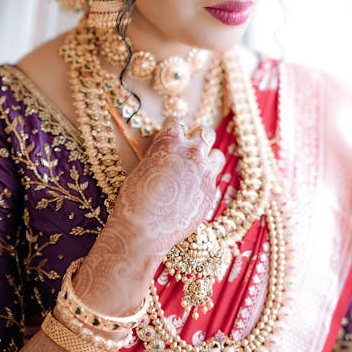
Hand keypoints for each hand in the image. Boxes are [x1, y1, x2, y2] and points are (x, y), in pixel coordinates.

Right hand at [110, 117, 224, 256]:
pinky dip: (205, 183)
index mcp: (169, 140)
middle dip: (198, 138)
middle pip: (205, 132)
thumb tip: (168, 157)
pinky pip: (213, 180)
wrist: (143, 229)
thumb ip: (160, 156)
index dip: (172, 129)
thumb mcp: (142, 168)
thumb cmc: (133, 200)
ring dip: (208, 159)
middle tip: (189, 150)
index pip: (176, 121)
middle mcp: (192, 151)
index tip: (171, 137)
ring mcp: (205, 172)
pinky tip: (192, 193)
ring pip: (217, 155)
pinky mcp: (211, 192)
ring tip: (197, 170)